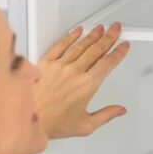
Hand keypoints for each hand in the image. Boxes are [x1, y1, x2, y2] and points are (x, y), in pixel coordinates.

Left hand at [34, 23, 130, 138]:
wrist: (28, 119)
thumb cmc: (52, 123)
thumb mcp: (85, 125)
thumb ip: (106, 115)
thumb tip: (119, 110)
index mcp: (87, 86)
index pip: (108, 63)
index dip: (118, 52)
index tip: (123, 46)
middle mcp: (74, 72)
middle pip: (96, 49)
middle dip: (109, 37)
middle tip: (115, 29)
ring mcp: (59, 66)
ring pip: (81, 45)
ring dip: (93, 34)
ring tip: (101, 28)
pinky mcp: (45, 63)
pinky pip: (61, 44)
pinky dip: (71, 36)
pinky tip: (77, 31)